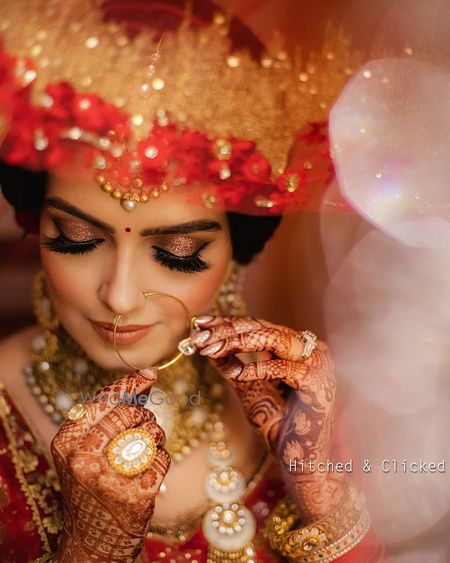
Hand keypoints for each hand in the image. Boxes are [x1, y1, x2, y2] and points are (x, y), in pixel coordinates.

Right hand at [51, 370, 170, 561]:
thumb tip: (146, 377)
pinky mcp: (135, 495)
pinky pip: (162, 458)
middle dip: (143, 417)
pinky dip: (161, 461)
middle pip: (130, 414)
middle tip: (140, 430)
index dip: (130, 384)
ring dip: (154, 439)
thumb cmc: (91, 486)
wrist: (91, 542)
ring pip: (150, 433)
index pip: (103, 400)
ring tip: (140, 455)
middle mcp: (84, 459)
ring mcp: (109, 479)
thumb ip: (109, 414)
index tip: (150, 373)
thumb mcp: (84, 449)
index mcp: (67, 443)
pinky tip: (147, 474)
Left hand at [190, 315, 343, 520]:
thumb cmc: (278, 424)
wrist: (300, 457)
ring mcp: (318, 363)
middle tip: (201, 332)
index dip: (228, 322)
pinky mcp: (318, 382)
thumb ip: (232, 366)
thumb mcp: (249, 389)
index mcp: (296, 347)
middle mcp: (310, 349)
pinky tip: (237, 372)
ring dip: (239, 341)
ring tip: (212, 346)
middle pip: (265, 327)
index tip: (200, 322)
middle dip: (228, 329)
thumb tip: (207, 347)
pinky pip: (285, 368)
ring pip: (275, 339)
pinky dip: (258, 369)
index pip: (259, 325)